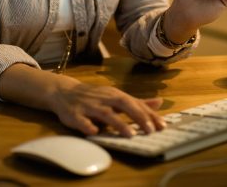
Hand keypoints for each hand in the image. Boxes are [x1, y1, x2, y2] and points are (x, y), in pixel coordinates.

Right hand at [50, 79, 164, 136]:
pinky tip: (95, 132)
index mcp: (115, 95)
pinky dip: (88, 126)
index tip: (162, 126)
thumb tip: (160, 102)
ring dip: (118, 123)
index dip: (149, 114)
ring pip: (105, 113)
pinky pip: (81, 120)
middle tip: (150, 130)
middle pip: (123, 104)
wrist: (64, 92)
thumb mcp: (116, 97)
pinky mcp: (74, 114)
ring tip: (130, 134)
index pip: (135, 103)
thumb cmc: (94, 96)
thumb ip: (137, 102)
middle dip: (138, 116)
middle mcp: (104, 98)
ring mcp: (89, 106)